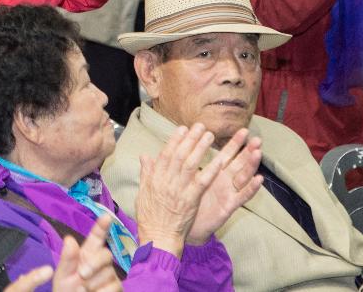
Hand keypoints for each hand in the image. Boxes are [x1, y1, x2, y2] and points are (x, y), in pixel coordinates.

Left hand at [2, 215, 121, 291]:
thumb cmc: (66, 290)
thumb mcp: (63, 274)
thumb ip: (67, 259)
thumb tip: (69, 239)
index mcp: (87, 253)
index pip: (97, 237)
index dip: (102, 227)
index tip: (107, 216)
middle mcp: (100, 262)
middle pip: (106, 255)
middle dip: (94, 264)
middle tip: (81, 275)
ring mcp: (110, 275)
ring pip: (108, 273)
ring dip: (93, 284)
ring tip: (83, 291)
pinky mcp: (116, 288)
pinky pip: (113, 287)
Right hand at [135, 124, 215, 256]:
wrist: (158, 236)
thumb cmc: (150, 216)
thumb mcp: (143, 192)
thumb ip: (146, 172)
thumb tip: (144, 156)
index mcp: (155, 177)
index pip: (166, 153)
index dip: (175, 139)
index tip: (182, 128)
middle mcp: (166, 180)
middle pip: (179, 154)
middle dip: (190, 138)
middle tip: (200, 125)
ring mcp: (179, 189)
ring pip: (191, 164)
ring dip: (201, 148)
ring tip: (209, 136)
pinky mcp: (191, 200)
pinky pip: (202, 182)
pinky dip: (210, 170)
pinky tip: (219, 160)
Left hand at [188, 128, 263, 242]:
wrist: (181, 225)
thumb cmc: (185, 199)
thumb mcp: (185, 177)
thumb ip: (186, 160)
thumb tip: (182, 140)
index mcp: (214, 172)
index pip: (227, 154)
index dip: (235, 143)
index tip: (243, 129)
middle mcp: (224, 181)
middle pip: (239, 163)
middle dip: (248, 150)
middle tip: (257, 138)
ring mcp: (228, 193)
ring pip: (243, 176)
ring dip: (251, 165)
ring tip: (258, 152)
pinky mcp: (229, 206)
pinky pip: (242, 196)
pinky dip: (251, 188)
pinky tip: (258, 179)